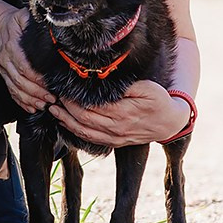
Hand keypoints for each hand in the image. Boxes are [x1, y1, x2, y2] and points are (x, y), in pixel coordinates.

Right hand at [0, 7, 51, 112]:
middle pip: (20, 80)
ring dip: (30, 99)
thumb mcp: (25, 16)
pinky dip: (21, 102)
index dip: (37, 78)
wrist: (1, 26)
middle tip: (52, 99)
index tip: (51, 85)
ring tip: (44, 105)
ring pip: (15, 88)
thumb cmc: (17, 22)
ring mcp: (3, 69)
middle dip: (36, 92)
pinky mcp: (4, 75)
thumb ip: (35, 22)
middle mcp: (5, 59)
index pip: (24, 66)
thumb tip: (50, 25)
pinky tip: (31, 108)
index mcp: (11, 46)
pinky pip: (11, 91)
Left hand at [48, 80, 188, 149]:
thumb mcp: (146, 87)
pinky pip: (90, 139)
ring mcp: (114, 138)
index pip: (89, 107)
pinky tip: (66, 123)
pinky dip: (75, 132)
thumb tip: (103, 79)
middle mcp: (116, 128)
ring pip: (83, 131)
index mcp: (122, 113)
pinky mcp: (114, 142)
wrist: (170, 123)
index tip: (62, 88)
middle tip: (52, 97)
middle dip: (64, 108)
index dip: (73, 99)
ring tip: (53, 110)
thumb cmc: (159, 101)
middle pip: (82, 119)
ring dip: (66, 121)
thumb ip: (124, 86)